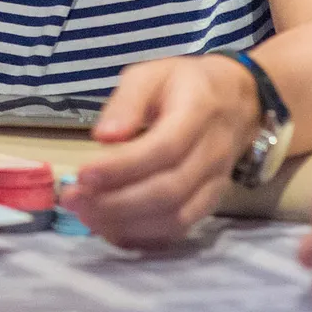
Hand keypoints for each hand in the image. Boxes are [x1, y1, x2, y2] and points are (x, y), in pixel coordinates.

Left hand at [62, 55, 251, 248]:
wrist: (238, 100)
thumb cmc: (185, 84)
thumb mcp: (152, 74)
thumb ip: (127, 100)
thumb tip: (103, 137)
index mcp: (198, 112)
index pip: (164, 148)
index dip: (122, 167)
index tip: (82, 174)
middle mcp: (212, 152)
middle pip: (168, 191)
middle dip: (116, 202)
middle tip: (73, 199)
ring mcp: (216, 182)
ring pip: (175, 218)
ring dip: (126, 223)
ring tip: (85, 213)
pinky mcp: (211, 202)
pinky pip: (180, 230)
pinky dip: (144, 237)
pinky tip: (111, 228)